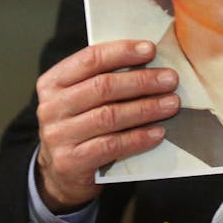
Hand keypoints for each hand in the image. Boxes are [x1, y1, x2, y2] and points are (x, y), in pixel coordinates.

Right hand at [33, 40, 179, 212]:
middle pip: (102, 87)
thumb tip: (151, 58)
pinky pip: (111, 145)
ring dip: (146, 108)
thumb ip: (106, 76)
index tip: (151, 50)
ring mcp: (58, 136)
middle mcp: (51, 108)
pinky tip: (158, 132)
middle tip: (171, 79)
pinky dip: (138, 138)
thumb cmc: (82, 123)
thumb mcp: (84, 96)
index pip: (89, 59)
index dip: (122, 52)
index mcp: (53, 82)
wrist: (62, 172)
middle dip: (142, 81)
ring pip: (109, 116)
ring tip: (172, 104)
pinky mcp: (70, 162)